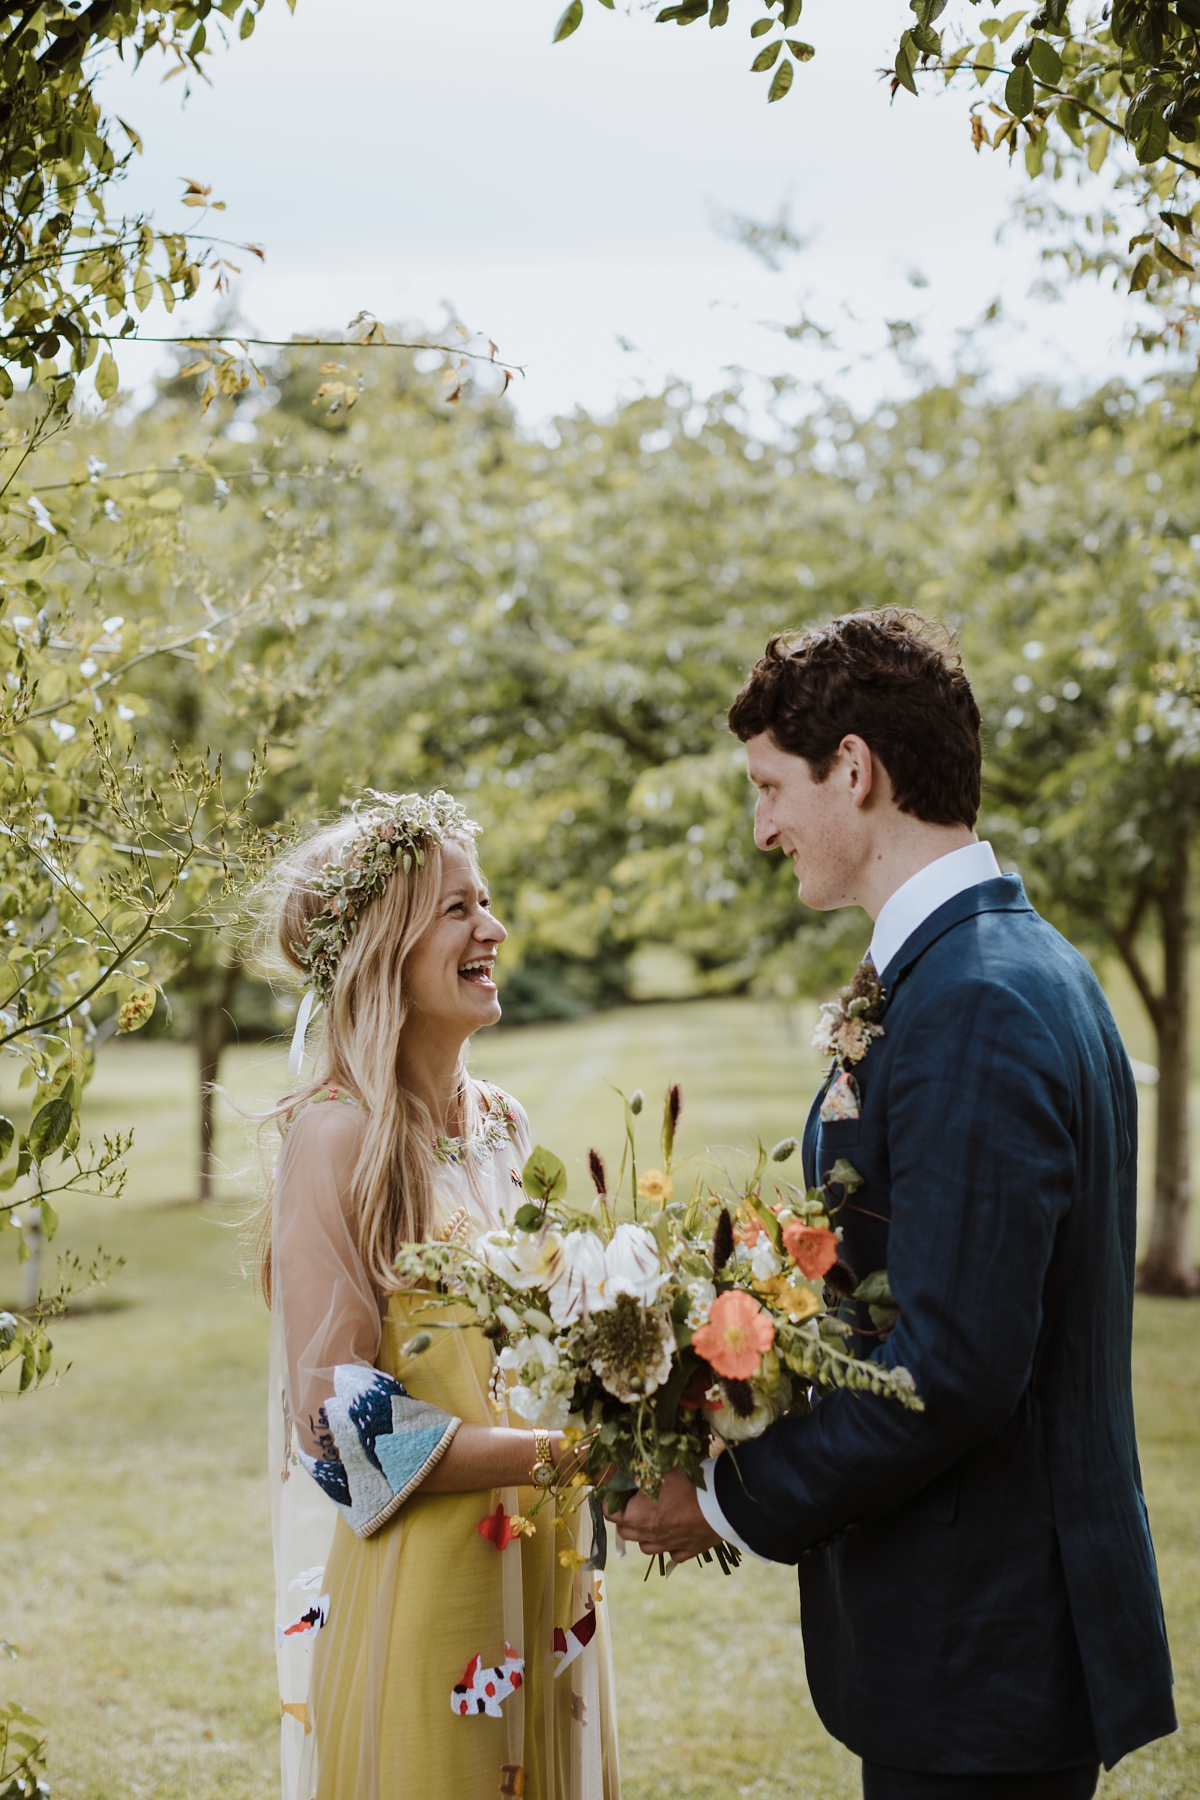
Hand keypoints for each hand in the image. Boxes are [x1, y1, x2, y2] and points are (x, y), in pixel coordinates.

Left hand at [606, 1466, 724, 1562]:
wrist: (723, 1505)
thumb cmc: (689, 1483)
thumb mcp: (661, 1468)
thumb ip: (640, 1470)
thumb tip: (624, 1467)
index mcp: (637, 1516)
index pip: (610, 1512)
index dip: (609, 1500)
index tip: (613, 1489)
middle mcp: (649, 1535)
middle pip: (625, 1531)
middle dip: (624, 1516)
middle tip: (631, 1500)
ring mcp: (668, 1546)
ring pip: (645, 1546)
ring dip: (643, 1533)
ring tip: (651, 1517)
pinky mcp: (687, 1551)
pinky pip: (670, 1552)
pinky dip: (668, 1543)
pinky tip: (674, 1531)